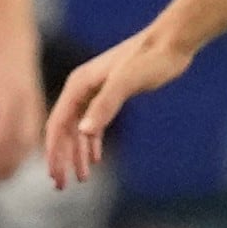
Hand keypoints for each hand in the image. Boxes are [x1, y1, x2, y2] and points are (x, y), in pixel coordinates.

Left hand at [0, 33, 44, 188]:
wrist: (12, 38)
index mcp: (7, 97)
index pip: (0, 136)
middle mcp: (25, 103)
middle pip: (18, 144)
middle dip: (2, 167)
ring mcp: (35, 105)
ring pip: (30, 143)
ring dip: (15, 163)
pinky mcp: (39, 106)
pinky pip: (35, 135)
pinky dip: (25, 152)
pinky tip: (13, 164)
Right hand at [45, 28, 186, 187]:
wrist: (172, 41)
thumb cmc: (150, 59)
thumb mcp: (126, 82)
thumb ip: (104, 106)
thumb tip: (84, 132)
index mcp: (77, 85)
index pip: (58, 125)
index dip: (54, 152)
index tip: (55, 176)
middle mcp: (81, 89)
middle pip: (64, 130)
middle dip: (62, 158)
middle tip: (61, 186)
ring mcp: (95, 92)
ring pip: (79, 129)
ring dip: (78, 154)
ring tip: (81, 179)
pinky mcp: (110, 95)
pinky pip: (94, 124)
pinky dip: (92, 143)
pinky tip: (96, 158)